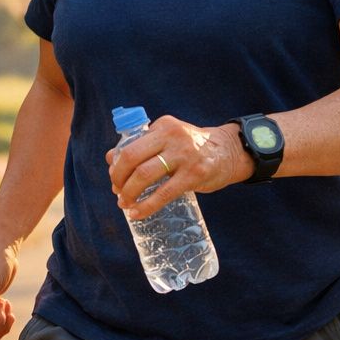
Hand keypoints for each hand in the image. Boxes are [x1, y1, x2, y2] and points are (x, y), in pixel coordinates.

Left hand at [106, 115, 250, 220]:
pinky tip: (137, 213)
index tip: (114, 178)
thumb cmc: (193, 148)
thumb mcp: (169, 139)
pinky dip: (146, 206)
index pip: (130, 144)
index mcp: (163, 125)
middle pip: (131, 157)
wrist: (230, 151)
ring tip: (125, 203)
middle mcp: (172, 136)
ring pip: (143, 175)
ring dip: (128, 192)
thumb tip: (110, 159)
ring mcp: (184, 155)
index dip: (117, 164)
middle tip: (117, 191)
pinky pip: (163, 193)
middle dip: (118, 177)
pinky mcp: (194, 175)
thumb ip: (143, 145)